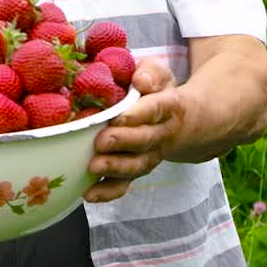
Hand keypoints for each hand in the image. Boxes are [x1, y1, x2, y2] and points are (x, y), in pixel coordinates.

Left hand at [84, 59, 184, 203]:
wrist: (177, 118)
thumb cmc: (156, 89)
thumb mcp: (157, 72)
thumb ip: (151, 72)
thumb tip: (140, 80)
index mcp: (167, 105)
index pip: (155, 109)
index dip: (138, 115)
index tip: (119, 117)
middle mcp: (162, 134)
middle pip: (145, 140)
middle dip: (123, 142)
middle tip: (101, 141)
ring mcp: (150, 155)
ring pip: (137, 165)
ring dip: (115, 168)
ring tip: (94, 167)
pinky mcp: (136, 169)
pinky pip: (125, 184)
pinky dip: (108, 192)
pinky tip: (89, 194)